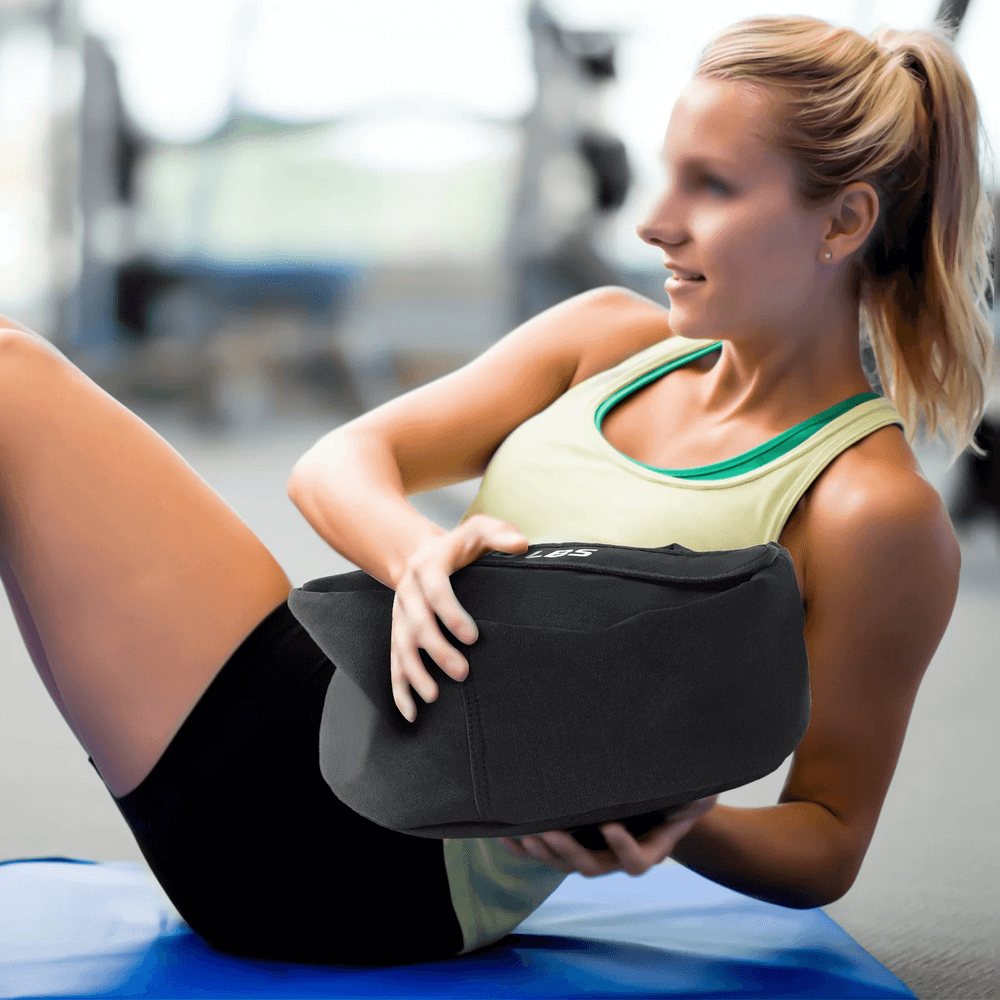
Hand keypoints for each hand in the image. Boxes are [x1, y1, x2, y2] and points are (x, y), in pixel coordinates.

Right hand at [390, 513, 527, 721]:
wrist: (418, 554)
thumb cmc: (458, 547)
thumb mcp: (477, 530)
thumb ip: (499, 533)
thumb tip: (522, 544)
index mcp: (428, 567)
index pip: (436, 590)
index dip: (451, 613)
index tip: (472, 636)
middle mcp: (408, 592)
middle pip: (417, 624)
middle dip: (436, 650)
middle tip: (462, 672)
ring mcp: (399, 616)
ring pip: (400, 647)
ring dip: (415, 673)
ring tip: (433, 696)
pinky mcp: (397, 634)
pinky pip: (394, 663)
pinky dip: (400, 689)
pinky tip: (411, 713)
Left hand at [498, 796, 718, 877]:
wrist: (648, 810)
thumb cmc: (668, 803)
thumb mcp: (686, 802)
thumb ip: (694, 802)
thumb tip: (708, 793)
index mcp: (645, 852)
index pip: (635, 860)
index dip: (623, 846)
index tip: (611, 825)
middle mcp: (613, 859)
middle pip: (588, 865)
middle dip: (567, 850)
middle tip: (549, 831)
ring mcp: (587, 854)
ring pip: (561, 863)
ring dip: (541, 850)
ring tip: (524, 832)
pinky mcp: (566, 846)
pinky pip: (541, 854)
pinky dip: (521, 848)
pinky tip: (504, 836)